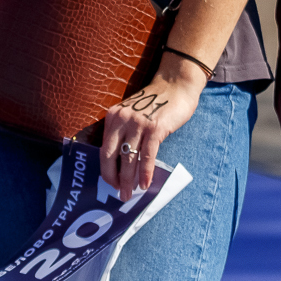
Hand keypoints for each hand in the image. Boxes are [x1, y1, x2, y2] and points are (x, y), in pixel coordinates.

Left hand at [100, 56, 203, 198]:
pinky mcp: (154, 128)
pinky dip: (145, 172)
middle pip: (111, 156)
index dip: (106, 170)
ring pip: (129, 159)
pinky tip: (145, 184)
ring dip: (128, 180)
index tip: (111, 184)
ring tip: (130, 193)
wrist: (176, 85)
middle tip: (119, 194)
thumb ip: (124, 133)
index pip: (104, 149)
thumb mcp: (132, 114)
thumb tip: (121, 165)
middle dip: (114, 179)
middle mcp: (122, 119)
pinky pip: (147, 155)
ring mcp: (138, 123)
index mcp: (113, 117)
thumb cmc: (155, 104)